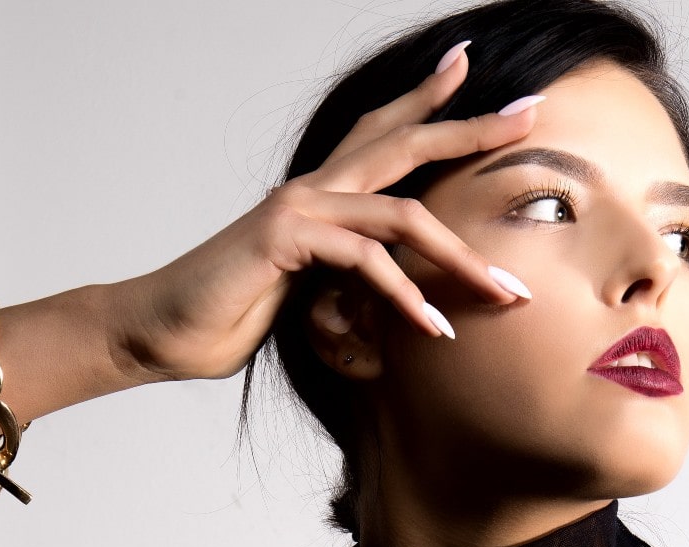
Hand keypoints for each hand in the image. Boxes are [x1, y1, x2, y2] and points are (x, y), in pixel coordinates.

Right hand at [116, 44, 537, 382]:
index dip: (425, 101)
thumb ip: (349, 283)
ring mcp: (299, 207)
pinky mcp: (285, 239)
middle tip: (529, 112)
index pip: (380, 134)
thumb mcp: (307, 296)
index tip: (467, 72)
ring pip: (403, 214)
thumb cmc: (228, 315)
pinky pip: (366, 260)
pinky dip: (406, 297)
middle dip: (470, 127)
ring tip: (507, 294)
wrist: (159, 331)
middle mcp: (314, 188)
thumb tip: (394, 298)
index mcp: (320, 194)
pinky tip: (436, 329)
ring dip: (462, 258)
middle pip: (404, 142)